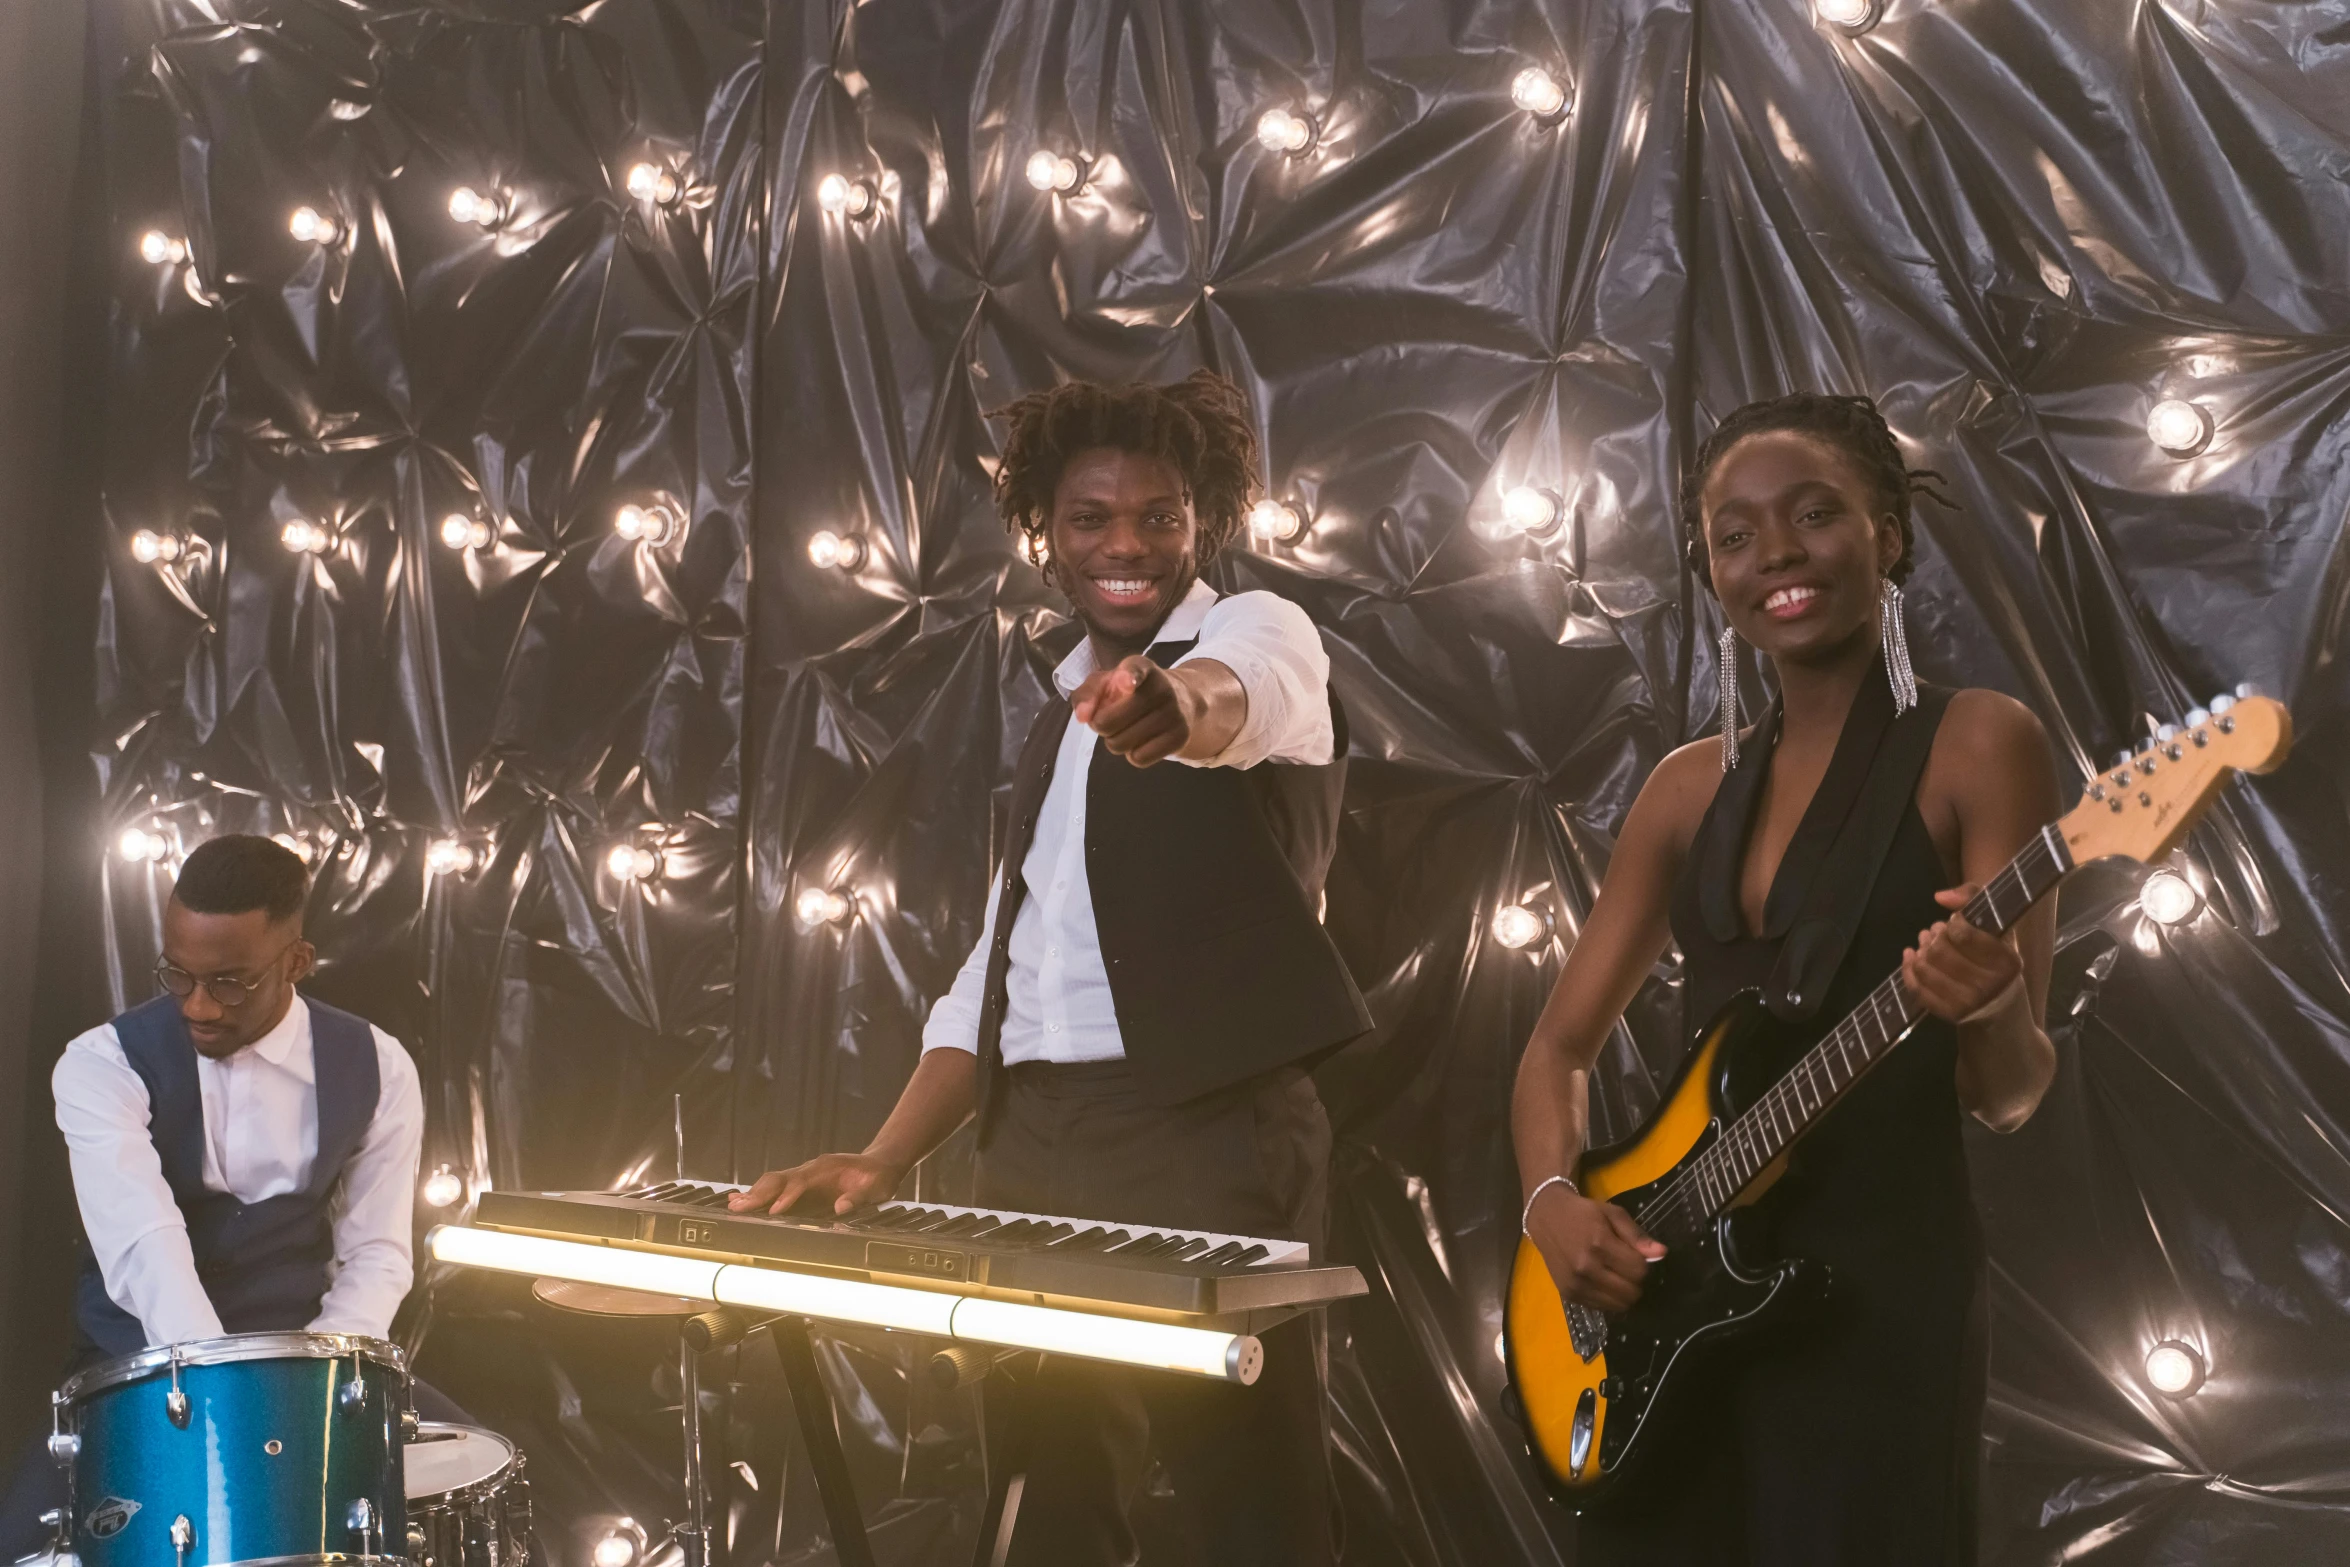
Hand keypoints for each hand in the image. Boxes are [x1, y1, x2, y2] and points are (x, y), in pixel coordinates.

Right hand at [729, 1153, 905, 1216]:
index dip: (787, 1196)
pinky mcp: (802, 1187)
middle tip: (738, 1208)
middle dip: (759, 1194)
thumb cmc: (878, 1178)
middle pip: (779, 1179)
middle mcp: (810, 1170)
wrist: (880, 1165)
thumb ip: (860, 1197)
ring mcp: (804, 1177)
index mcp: (827, 1169)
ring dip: (753, 1194)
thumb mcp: (877, 1188)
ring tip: (732, 1206)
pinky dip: (757, 1194)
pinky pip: (775, 1188)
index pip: (801, 1182)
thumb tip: (840, 1208)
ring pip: (773, 1182)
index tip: (773, 1211)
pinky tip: (737, 1200)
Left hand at [1071, 655, 1194, 765]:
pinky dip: (1134, 754)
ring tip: (1129, 728)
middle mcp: (1162, 686)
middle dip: (1101, 725)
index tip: (1125, 681)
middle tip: (1112, 718)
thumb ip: (1086, 694)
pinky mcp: (1181, 736)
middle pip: (1107, 722)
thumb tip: (1082, 717)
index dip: (1128, 676)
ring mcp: (1174, 712)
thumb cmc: (1133, 693)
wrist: (1180, 702)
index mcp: (1142, 667)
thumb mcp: (1107, 684)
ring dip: (1116, 741)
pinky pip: (1139, 758)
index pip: (1135, 669)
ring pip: (1120, 743)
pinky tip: (1143, 741)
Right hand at [1526, 1186, 1664, 1313]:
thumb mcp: (1613, 1214)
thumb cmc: (1584, 1213)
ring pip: (1619, 1305)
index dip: (1645, 1265)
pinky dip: (1609, 1299)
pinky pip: (1602, 1308)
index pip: (1639, 1270)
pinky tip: (1604, 1282)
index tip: (1637, 1256)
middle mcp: (1586, 1268)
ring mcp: (1576, 1284)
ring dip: (1624, 1293)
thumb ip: (1637, 1235)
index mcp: (1599, 1243)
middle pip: (1631, 1292)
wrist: (1547, 1219)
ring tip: (1617, 1276)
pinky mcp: (1569, 1295)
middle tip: (1629, 1268)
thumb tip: (1662, 1253)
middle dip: (1637, 1282)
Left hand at [1901, 885, 2025, 1024]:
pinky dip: (1908, 969)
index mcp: (2007, 961)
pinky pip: (1917, 989)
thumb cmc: (1996, 958)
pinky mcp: (1950, 1015)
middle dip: (1932, 935)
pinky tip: (1910, 956)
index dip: (1951, 923)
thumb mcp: (1997, 927)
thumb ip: (1972, 898)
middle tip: (1934, 931)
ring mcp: (1969, 1003)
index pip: (1963, 935)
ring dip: (1919, 950)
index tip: (1954, 921)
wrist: (2001, 1006)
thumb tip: (1939, 897)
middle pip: (1939, 951)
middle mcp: (1990, 985)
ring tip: (1924, 942)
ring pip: (1925, 968)